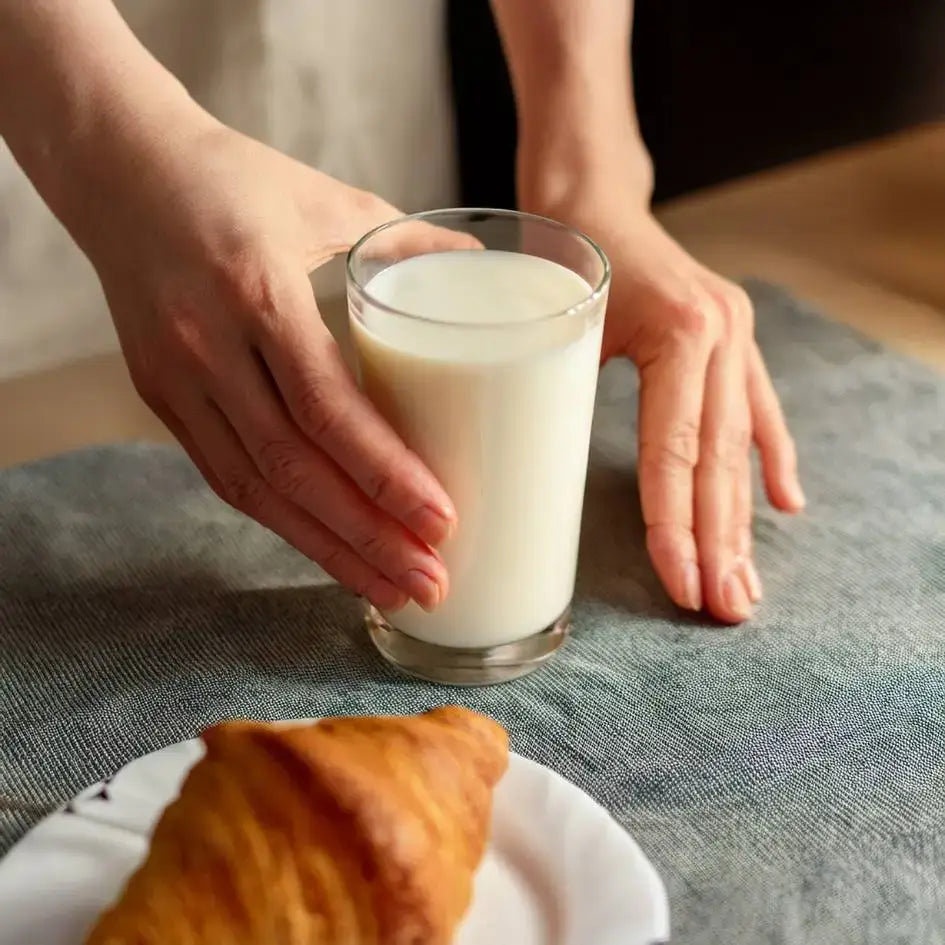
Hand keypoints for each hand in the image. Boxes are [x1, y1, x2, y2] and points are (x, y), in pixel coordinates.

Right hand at [67, 109, 467, 613]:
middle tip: (431, 581)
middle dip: (368, 537)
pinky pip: (227, 477)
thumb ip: (406, 244)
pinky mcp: (163, 401)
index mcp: (258, 291)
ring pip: (256, 490)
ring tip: (391, 589)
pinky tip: (330, 550)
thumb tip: (480, 274)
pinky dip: (283, 522)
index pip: (326, 407)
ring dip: (328, 550)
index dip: (384, 475)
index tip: (441, 520)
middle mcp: (209, 347)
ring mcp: (177, 381)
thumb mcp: (327, 199)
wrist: (121, 173)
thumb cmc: (234, 181)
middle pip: (295, 469)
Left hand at [526, 192, 803, 622]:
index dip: (674, 524)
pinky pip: (757, 410)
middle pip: (718, 460)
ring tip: (745, 586)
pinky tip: (787, 506)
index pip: (674, 452)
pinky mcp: (733, 342)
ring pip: (740, 446)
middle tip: (722, 610)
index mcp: (679, 333)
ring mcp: (734, 337)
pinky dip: (769, 459)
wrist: (592, 199)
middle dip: (718, 542)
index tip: (679, 584)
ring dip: (744, 522)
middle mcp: (720, 334)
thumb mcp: (558, 327)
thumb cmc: (559, 258)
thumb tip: (539, 487)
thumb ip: (562, 397)